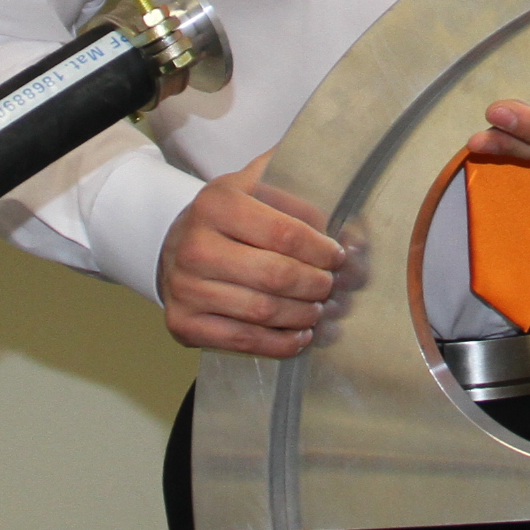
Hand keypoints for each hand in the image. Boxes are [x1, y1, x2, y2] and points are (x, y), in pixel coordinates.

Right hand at [157, 154, 343, 357]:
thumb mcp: (258, 186)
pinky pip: (243, 340)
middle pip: (276, 275)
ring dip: (302, 315)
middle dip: (315, 285)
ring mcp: (185, 287)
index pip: (285, 233)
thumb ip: (301, 192)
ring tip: (318, 309)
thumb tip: (354, 225)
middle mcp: (195, 246)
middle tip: (330, 286)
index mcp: (217, 204)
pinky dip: (279, 343)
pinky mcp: (183, 322)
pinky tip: (299, 336)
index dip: (320, 250)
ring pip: (262, 311)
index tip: (337, 256)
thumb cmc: (230, 218)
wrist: (176, 245)